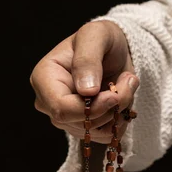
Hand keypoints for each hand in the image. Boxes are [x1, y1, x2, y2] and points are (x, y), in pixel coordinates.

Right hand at [29, 20, 139, 143]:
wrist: (113, 50)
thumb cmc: (100, 38)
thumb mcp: (95, 36)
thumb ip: (87, 59)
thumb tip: (85, 91)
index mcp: (44, 78)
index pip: (60, 108)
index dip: (91, 108)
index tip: (114, 95)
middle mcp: (49, 102)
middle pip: (79, 123)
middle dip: (110, 107)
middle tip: (128, 81)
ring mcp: (65, 118)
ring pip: (95, 131)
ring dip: (119, 111)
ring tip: (126, 84)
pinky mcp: (83, 127)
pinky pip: (104, 136)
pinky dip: (119, 120)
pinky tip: (123, 100)